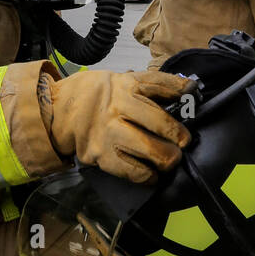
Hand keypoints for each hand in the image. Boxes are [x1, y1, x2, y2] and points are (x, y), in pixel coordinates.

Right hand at [44, 68, 192, 183]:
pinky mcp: (100, 155)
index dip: (180, 93)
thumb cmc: (102, 96)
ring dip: (166, 159)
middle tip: (182, 144)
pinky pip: (133, 171)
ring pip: (149, 149)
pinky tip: (152, 174)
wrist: (63, 111)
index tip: (192, 103)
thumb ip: (157, 85)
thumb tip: (191, 90)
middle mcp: (117, 107)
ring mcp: (108, 132)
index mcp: (125, 86)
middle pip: (159, 123)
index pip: (159, 86)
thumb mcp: (125, 80)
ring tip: (169, 160)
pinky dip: (147, 175)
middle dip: (178, 138)